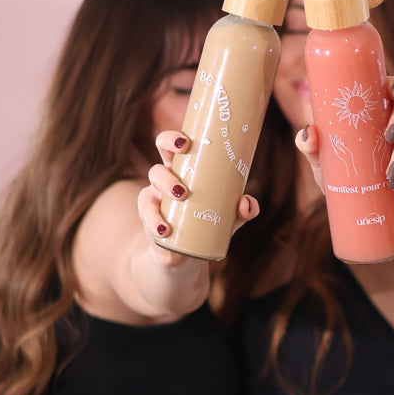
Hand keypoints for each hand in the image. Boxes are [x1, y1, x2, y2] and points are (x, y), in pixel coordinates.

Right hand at [137, 130, 258, 258]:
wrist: (186, 255)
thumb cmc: (208, 225)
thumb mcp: (229, 218)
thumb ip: (242, 211)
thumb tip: (246, 203)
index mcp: (182, 173)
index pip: (170, 148)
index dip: (172, 139)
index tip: (185, 141)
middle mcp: (163, 184)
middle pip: (157, 163)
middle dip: (166, 163)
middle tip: (188, 159)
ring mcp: (153, 202)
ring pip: (149, 189)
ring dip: (165, 186)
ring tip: (182, 195)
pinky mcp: (149, 222)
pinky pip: (147, 218)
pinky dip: (155, 222)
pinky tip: (164, 229)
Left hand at [295, 76, 393, 192]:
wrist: (342, 199)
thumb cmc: (331, 167)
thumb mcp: (317, 155)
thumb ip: (309, 144)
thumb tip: (309, 133)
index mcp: (369, 110)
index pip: (386, 89)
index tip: (392, 92)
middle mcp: (387, 122)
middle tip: (388, 136)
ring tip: (389, 171)